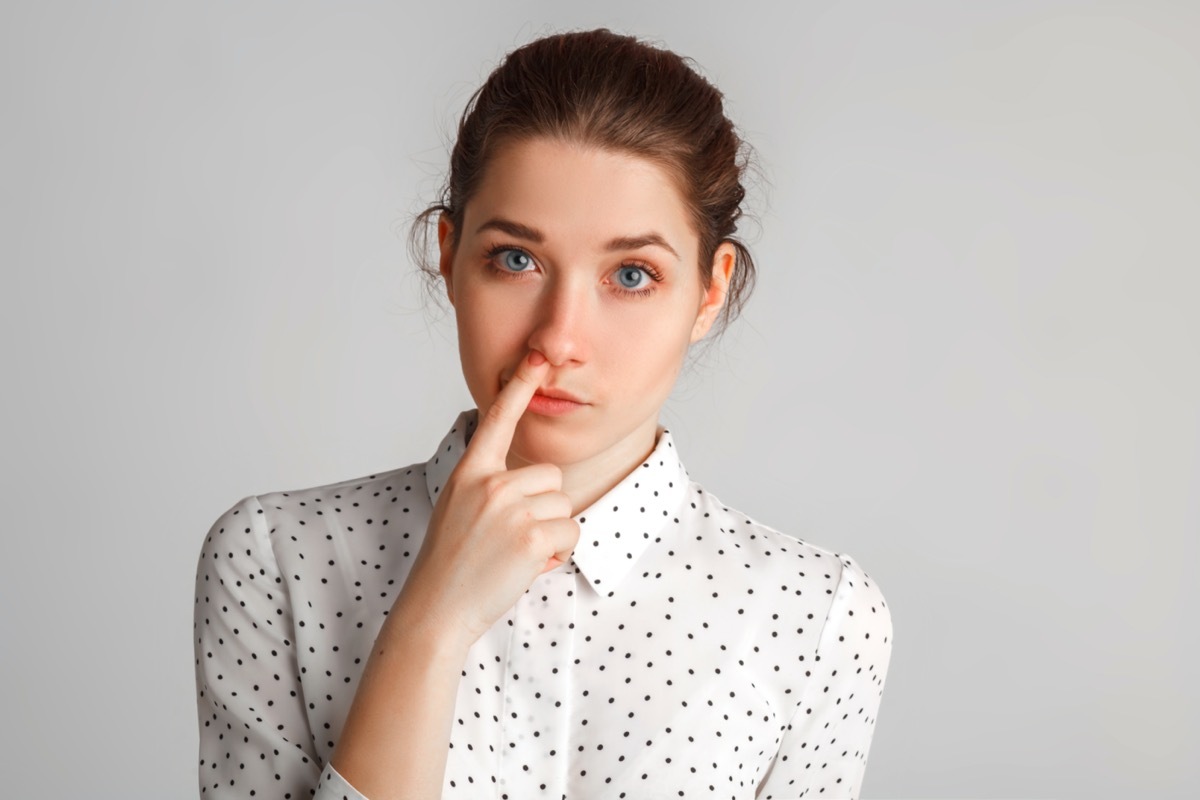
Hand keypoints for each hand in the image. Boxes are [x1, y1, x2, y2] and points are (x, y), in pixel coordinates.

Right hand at [393, 349, 580, 648]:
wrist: (437, 609)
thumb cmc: (452, 564)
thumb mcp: (460, 509)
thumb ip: (491, 488)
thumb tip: (537, 484)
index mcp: (470, 472)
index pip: (497, 420)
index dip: (519, 386)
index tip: (536, 355)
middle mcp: (489, 484)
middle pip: (551, 477)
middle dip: (543, 508)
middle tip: (510, 539)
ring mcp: (510, 508)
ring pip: (563, 506)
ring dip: (550, 534)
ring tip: (514, 555)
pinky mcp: (531, 535)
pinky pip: (570, 533)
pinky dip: (557, 555)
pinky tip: (525, 567)